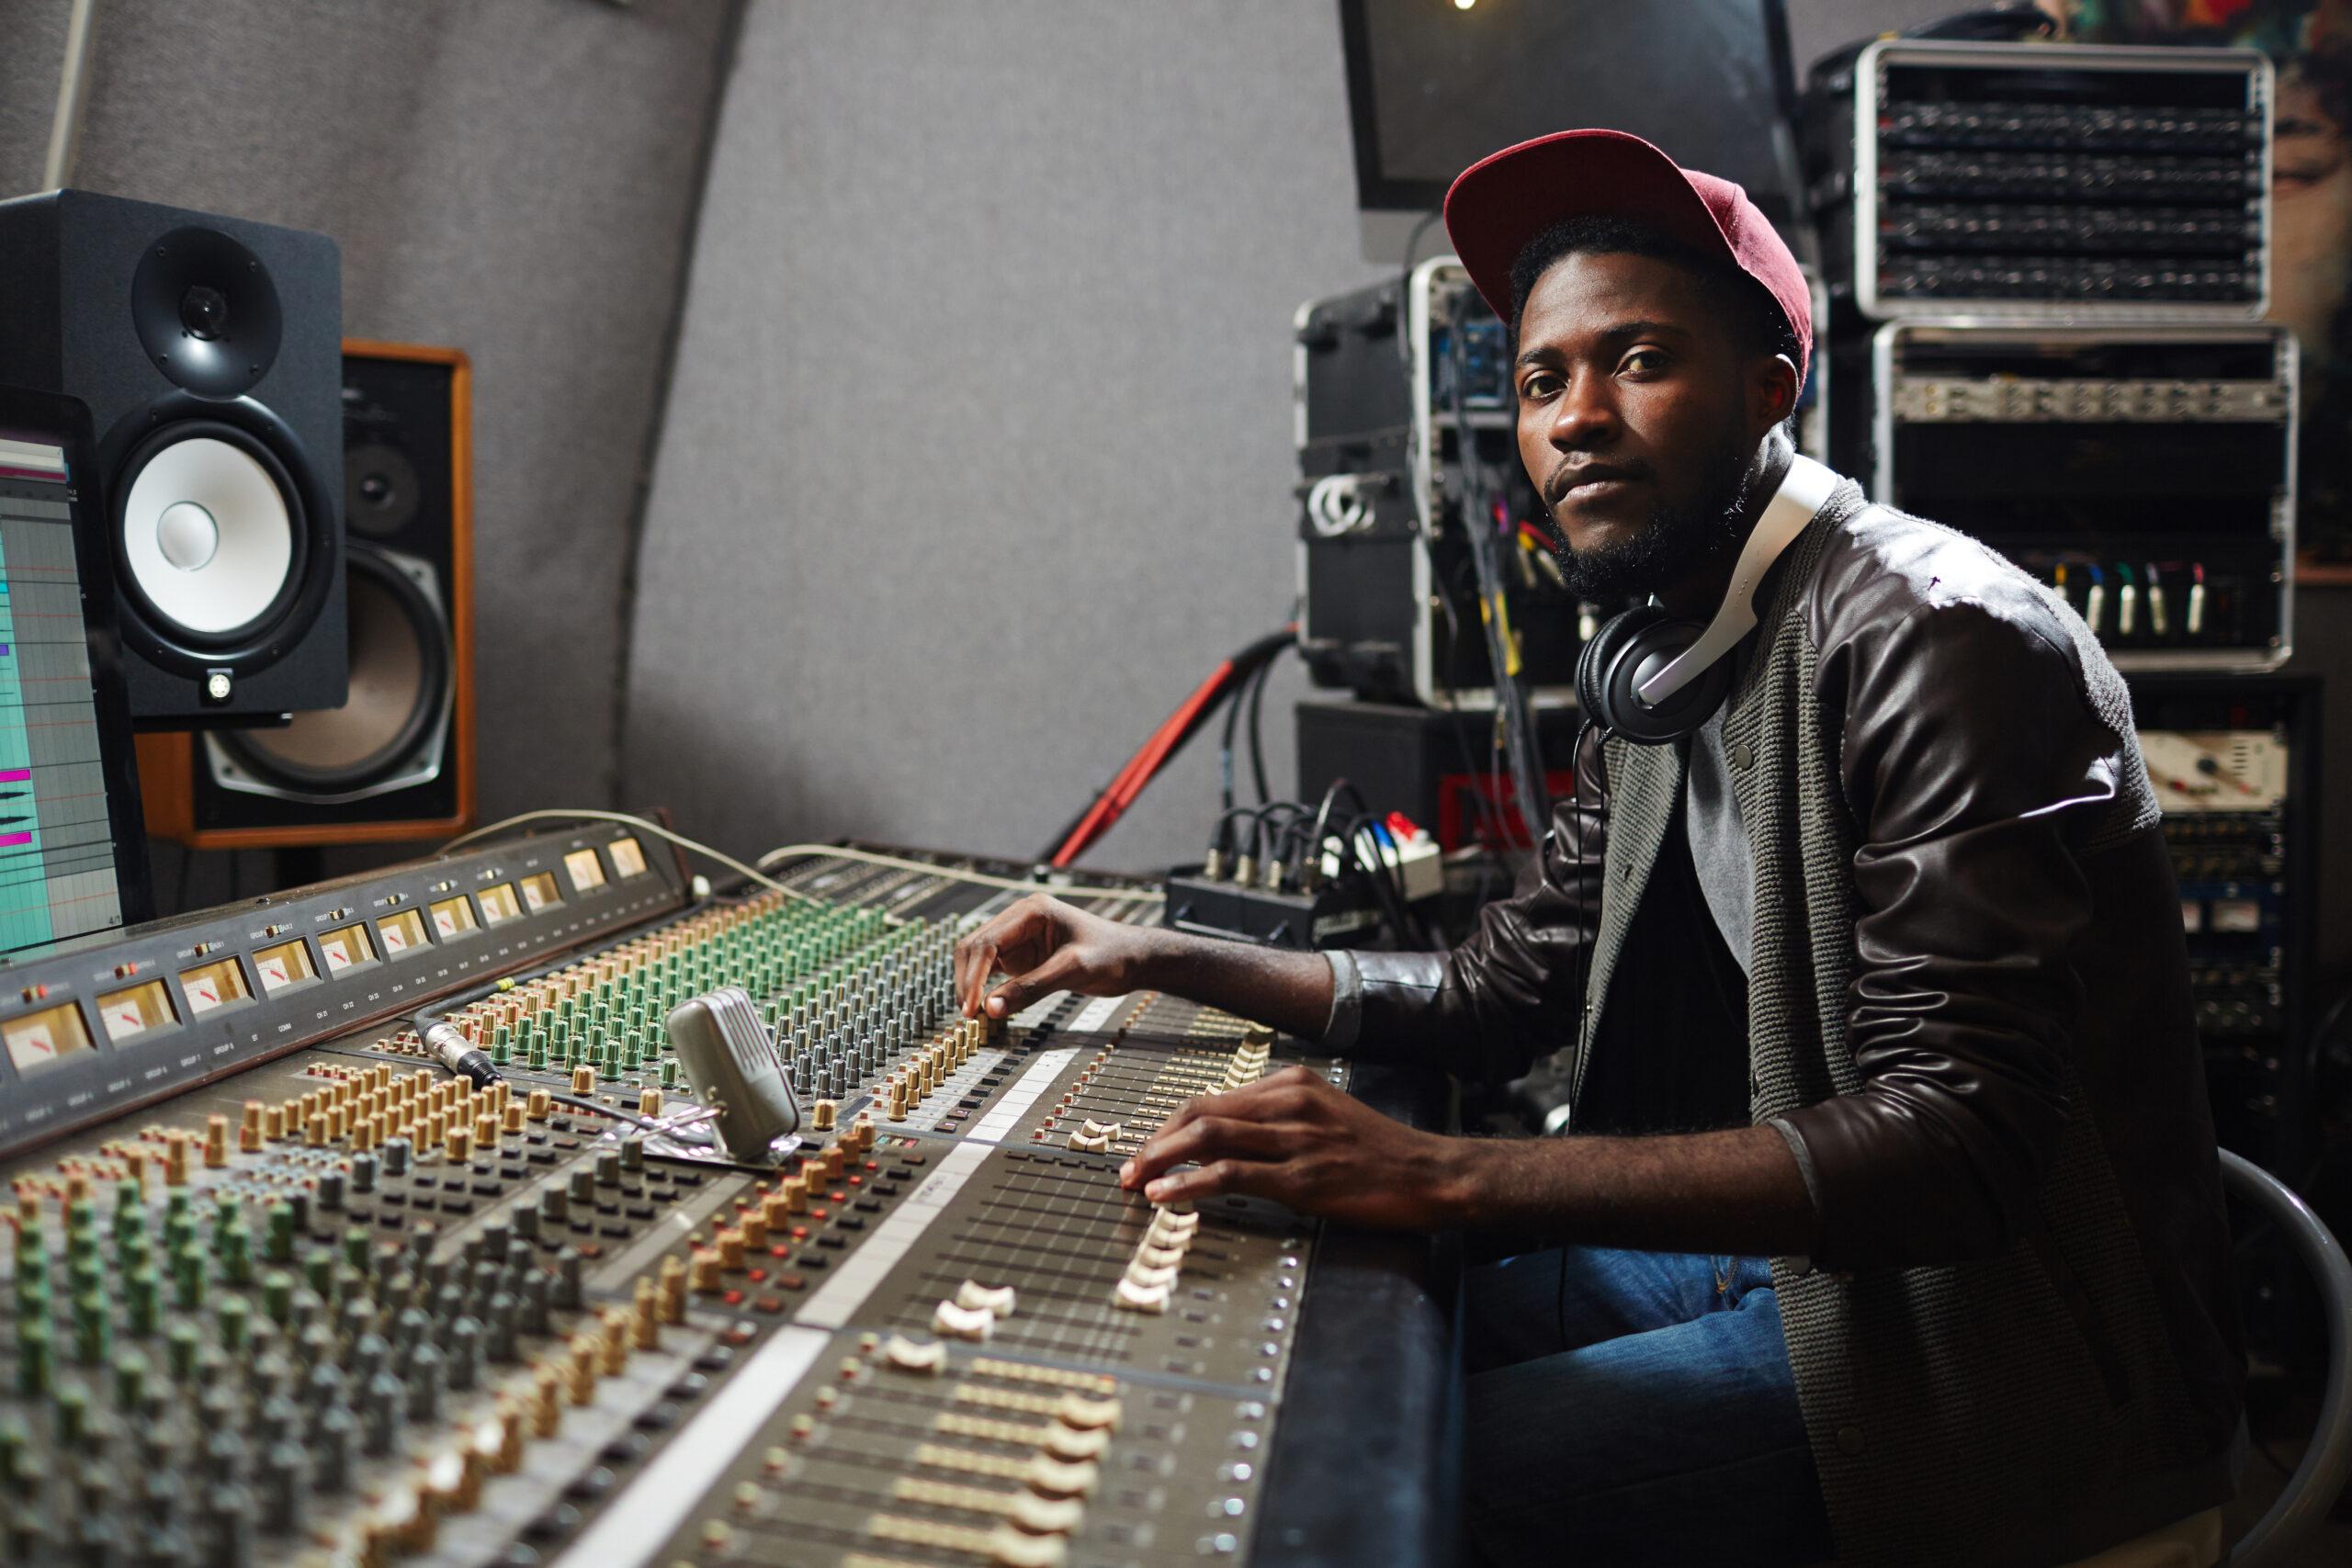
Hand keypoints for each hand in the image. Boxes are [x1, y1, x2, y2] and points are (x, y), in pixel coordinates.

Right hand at [954, 894, 1161, 1019]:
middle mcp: (1020, 920)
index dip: (973, 976)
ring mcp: (1020, 938)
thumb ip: (1031, 988)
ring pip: (979, 960)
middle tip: (969, 1015)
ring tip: (974, 1015)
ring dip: (972, 985)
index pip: (987, 942)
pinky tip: (987, 1008)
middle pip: (974, 948)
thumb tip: (991, 1009)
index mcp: (1032, 910)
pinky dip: (985, 989)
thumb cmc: (1113, 954)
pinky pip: (993, 971)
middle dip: (967, 981)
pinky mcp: (1023, 956)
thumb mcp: (1073, 970)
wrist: (1135, 958)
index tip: (971, 1006)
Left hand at [1118, 1066, 1468, 1230]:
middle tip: (1127, 1169)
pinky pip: (1234, 1175)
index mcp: (1292, 1085)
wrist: (1431, 1173)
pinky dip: (1191, 1184)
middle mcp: (1290, 1103)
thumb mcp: (1327, 1117)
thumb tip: (1226, 1142)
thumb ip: (1278, 1122)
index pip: (1211, 1099)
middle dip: (1155, 1142)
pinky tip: (1168, 1197)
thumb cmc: (1380, 1152)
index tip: (1146, 1150)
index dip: (1169, 1126)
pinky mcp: (1304, 1177)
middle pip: (1200, 1112)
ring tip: (1136, 1183)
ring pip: (1209, 1137)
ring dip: (1162, 1160)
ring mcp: (1296, 1139)